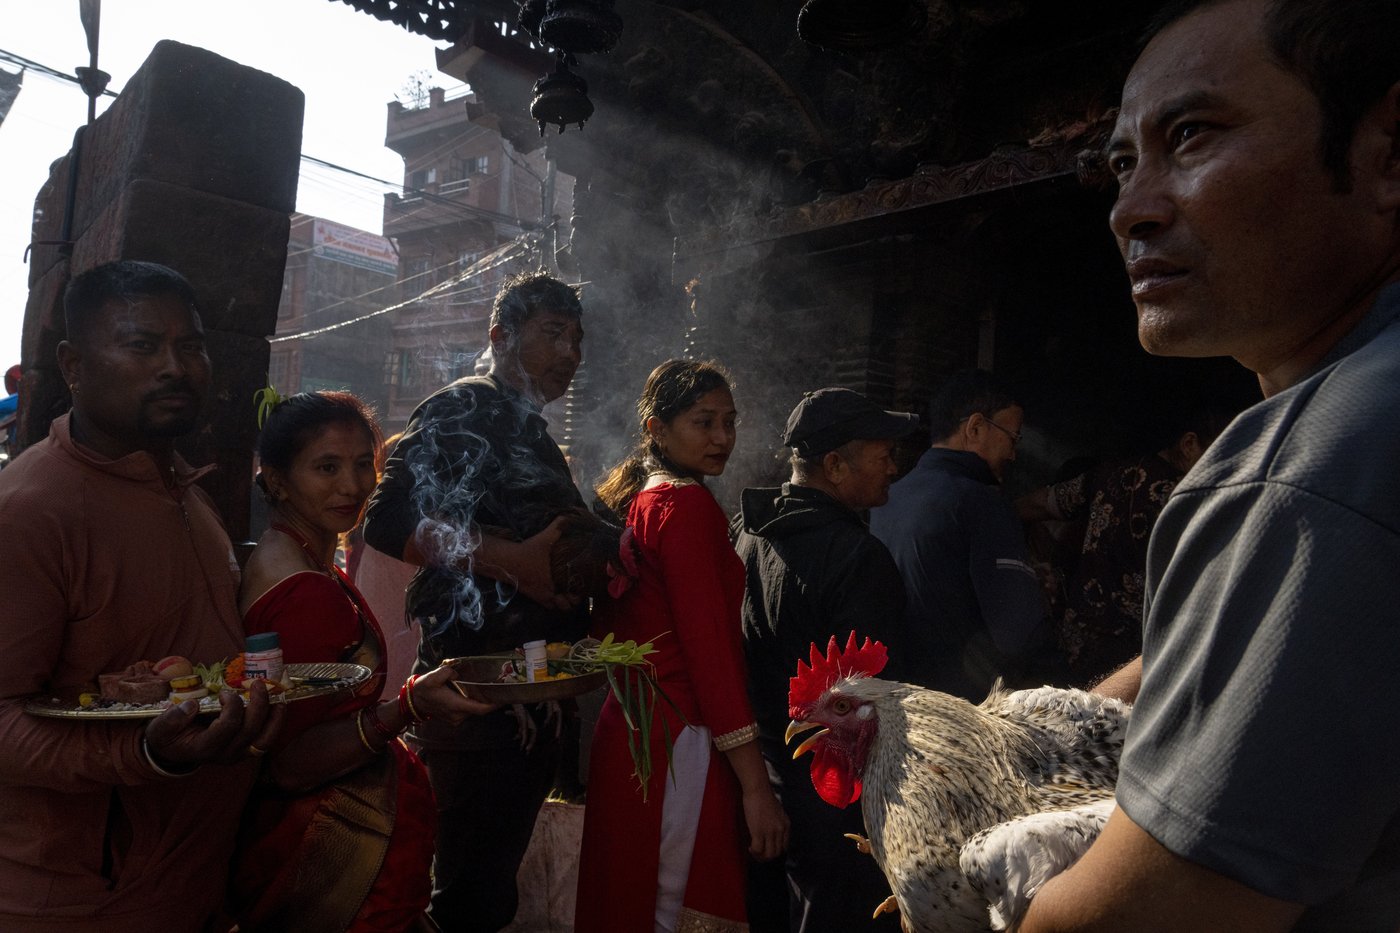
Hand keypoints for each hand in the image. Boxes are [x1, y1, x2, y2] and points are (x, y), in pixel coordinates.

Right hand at [145, 680, 284, 768]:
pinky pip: (266, 740)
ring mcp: (237, 754)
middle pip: (249, 731)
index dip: (232, 707)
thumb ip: (171, 718)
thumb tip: (191, 705)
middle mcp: (224, 755)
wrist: (174, 752)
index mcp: (203, 748)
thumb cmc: (168, 736)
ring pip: (264, 739)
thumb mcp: (160, 728)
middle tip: (257, 684)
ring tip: (278, 696)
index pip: (226, 728)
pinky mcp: (245, 750)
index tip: (226, 693)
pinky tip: (278, 706)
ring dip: (274, 717)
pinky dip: (275, 723)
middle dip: (258, 705)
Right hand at [406, 663, 498, 725]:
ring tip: (487, 688)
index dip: (493, 705)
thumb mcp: (432, 676)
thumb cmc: (423, 689)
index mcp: (455, 705)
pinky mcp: (454, 718)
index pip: (480, 709)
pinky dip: (472, 702)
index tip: (503, 698)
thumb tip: (456, 673)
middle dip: (488, 700)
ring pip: (473, 709)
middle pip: (479, 709)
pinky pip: (467, 710)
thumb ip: (446, 671)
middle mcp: (458, 715)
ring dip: (479, 700)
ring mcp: (456, 719)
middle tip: (497, 687)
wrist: (413, 702)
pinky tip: (474, 692)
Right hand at [497, 515, 578, 610]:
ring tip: (567, 595)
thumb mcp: (544, 538)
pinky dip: (552, 603)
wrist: (507, 561)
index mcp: (556, 581)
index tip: (583, 586)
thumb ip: (558, 527)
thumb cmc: (528, 551)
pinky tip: (555, 593)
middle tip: (576, 592)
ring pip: (557, 608)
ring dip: (563, 604)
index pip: (573, 597)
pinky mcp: (534, 596)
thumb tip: (568, 516)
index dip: (580, 594)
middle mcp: (550, 592)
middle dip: (573, 601)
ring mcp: (541, 596)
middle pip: (567, 606)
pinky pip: (547, 606)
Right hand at [742, 787, 789, 860]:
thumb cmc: (764, 797)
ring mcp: (770, 832)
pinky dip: (753, 852)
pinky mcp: (759, 832)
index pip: (784, 847)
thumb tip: (771, 831)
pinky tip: (749, 847)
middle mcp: (781, 830)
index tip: (766, 850)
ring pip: (768, 855)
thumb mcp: (778, 811)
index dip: (775, 851)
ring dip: (760, 857)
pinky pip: (758, 849)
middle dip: (767, 857)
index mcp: (786, 825)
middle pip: (777, 853)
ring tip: (753, 852)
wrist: (758, 789)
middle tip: (758, 854)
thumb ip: (777, 822)